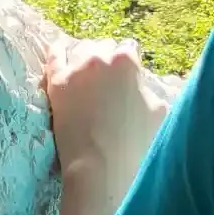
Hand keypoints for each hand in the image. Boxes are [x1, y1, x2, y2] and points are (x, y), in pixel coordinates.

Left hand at [44, 38, 167, 214]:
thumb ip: (149, 90)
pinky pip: (54, 54)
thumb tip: (141, 87)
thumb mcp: (159, 110)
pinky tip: (61, 48)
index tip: (128, 78)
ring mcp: (75, 68)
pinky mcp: (56, 82)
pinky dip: (59, 50)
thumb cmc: (135, 142)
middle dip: (108, 60)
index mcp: (126, 60)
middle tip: (110, 82)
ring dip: (87, 57)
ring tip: (88, 71)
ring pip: (82, 49)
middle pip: (105, 47)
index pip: (129, 49)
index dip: (130, 65)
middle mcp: (100, 57)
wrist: (101, 167)